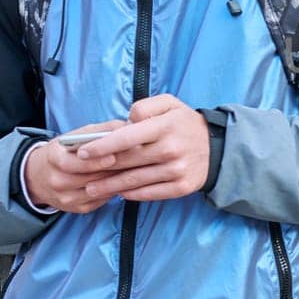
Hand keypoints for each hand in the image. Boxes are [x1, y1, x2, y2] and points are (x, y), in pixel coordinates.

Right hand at [23, 120, 128, 213]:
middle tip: (132, 162)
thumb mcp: (73, 136)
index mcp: (53, 159)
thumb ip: (98, 131)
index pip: (73, 163)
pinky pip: (101, 201)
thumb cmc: (62, 152)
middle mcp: (57, 181)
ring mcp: (66, 198)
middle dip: (112, 170)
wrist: (39, 177)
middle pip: (90, 178)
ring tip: (131, 169)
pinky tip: (122, 180)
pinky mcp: (77, 208)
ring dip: (116, 180)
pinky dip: (113, 190)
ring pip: (98, 190)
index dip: (95, 161)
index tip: (114, 156)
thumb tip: (125, 125)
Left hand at [72, 95, 211, 202]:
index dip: (101, 146)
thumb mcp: (170, 103)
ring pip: (134, 181)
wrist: (218, 148)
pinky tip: (118, 193)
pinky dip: (131, 194)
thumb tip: (125, 121)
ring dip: (109, 186)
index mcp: (164, 127)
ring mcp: (176, 171)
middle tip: (80, 173)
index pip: (126, 137)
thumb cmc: (185, 123)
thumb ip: (144, 106)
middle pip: (126, 162)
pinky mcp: (181, 188)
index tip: (83, 152)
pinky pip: (149, 193)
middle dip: (99, 168)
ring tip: (91, 188)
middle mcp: (170, 150)